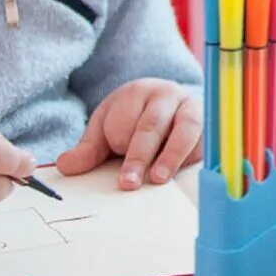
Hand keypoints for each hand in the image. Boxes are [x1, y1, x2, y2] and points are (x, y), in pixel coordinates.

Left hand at [56, 80, 201, 188]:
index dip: (119, 140)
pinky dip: (194, 155)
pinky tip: (183, 173)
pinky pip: (205, 139)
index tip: (114, 160)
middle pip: (152, 124)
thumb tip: (65, 166)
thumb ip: (88, 149)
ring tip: (157, 179)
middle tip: (127, 183)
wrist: (170, 103)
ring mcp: (191, 107)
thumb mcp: (106, 129)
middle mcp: (167, 95)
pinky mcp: (209, 125)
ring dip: (171, 155)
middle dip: (139, 155)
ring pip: (185, 128)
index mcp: (137, 93)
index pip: (126, 118)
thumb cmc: (133, 119)